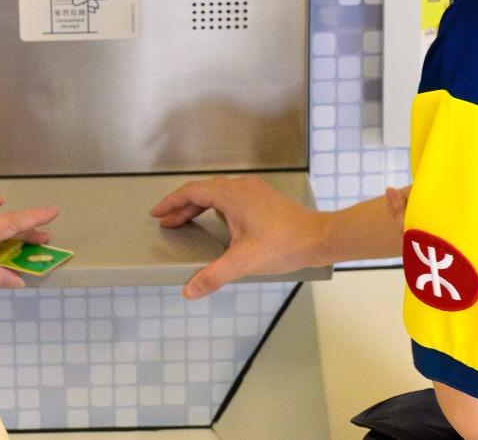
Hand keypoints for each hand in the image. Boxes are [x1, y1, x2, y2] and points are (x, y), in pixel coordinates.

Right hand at [150, 175, 329, 299]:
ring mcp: (254, 191)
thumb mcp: (244, 262)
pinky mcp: (264, 199)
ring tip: (186, 222)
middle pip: (202, 192)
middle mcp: (242, 187)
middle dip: (182, 207)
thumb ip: (213, 276)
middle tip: (167, 222)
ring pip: (217, 193)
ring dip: (199, 206)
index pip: (191, 192)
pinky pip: (231, 197)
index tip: (158, 213)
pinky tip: (217, 223)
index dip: (171, 203)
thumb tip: (190, 289)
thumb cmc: (286, 244)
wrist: (320, 238)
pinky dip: (215, 207)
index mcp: (232, 195)